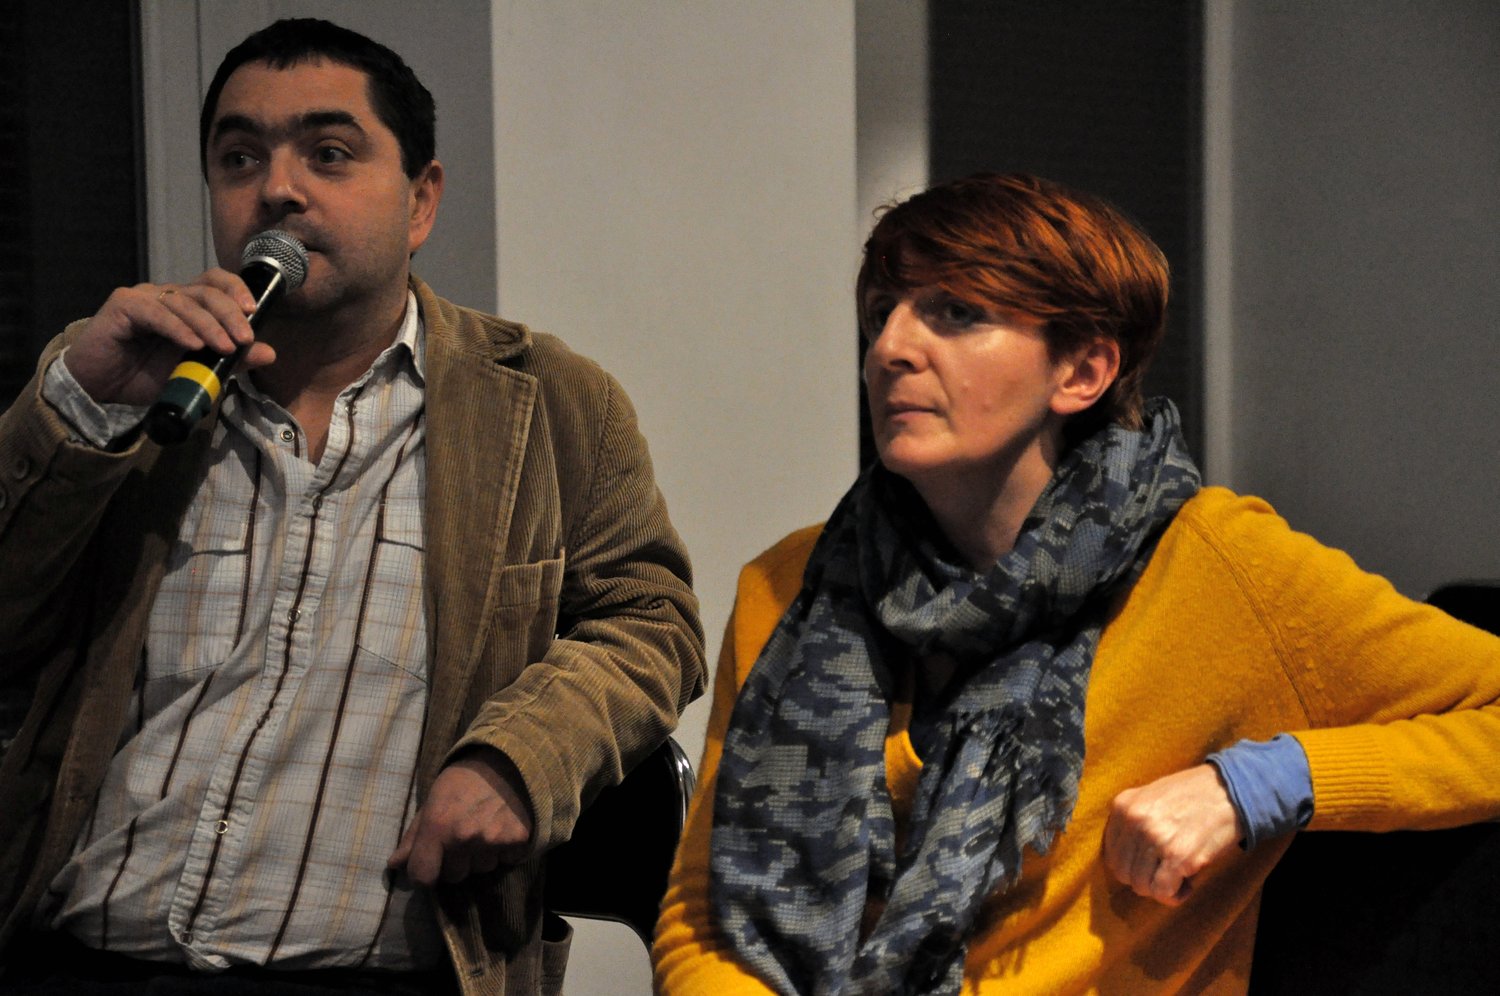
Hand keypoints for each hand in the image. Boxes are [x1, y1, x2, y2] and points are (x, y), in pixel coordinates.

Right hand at [63, 269, 275, 405]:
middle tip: (245, 339)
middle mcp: (166, 295)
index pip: (215, 283)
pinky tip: (192, 344)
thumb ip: (231, 361)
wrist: (99, 389)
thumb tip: (270, 353)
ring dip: (208, 325)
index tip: (254, 312)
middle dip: (230, 313)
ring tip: (224, 347)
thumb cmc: (144, 377)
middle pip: (205, 291)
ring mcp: (144, 297)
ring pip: (184, 302)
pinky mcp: (122, 305)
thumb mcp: (196, 372)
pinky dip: (177, 328)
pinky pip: (156, 312)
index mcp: (186, 304)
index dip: (236, 290)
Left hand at [388, 748, 533, 886]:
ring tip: (484, 829)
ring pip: (481, 869)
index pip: (422, 876)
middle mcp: (464, 838)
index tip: (430, 864)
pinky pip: (506, 861)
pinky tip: (502, 829)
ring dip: (480, 856)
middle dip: (455, 862)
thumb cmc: (463, 780)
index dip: (423, 873)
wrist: (508, 760)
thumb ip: (414, 836)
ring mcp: (493, 841)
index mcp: (438, 827)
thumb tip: (394, 865)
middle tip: (462, 838)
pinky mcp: (518, 840)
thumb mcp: (433, 800)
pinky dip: (504, 850)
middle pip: (454, 876)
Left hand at [1103, 763, 1241, 905]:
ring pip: (1142, 886)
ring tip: (1179, 873)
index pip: (1111, 855)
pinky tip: (1188, 883)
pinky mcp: (1179, 856)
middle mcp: (1134, 821)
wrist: (1232, 790)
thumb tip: (1123, 861)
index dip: (1132, 866)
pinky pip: (1163, 892)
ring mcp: (1155, 838)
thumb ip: (1131, 822)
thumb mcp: (1150, 796)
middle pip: (1124, 874)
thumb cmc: (1193, 796)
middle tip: (1166, 870)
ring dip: (1161, 888)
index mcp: (1123, 806)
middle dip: (1145, 878)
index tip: (1150, 864)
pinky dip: (1175, 895)